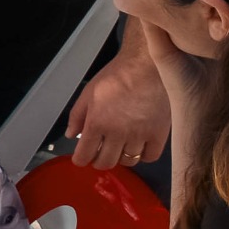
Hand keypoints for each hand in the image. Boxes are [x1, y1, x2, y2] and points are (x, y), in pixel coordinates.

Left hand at [65, 34, 172, 169]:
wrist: (147, 66)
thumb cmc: (117, 76)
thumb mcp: (89, 92)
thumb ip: (77, 115)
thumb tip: (70, 135)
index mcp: (97, 123)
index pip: (84, 155)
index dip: (81, 160)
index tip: (81, 159)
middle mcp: (118, 133)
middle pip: (106, 162)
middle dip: (98, 161)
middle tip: (99, 154)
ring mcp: (139, 135)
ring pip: (128, 161)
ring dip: (120, 158)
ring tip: (119, 148)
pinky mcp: (158, 134)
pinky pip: (150, 157)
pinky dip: (143, 155)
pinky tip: (139, 146)